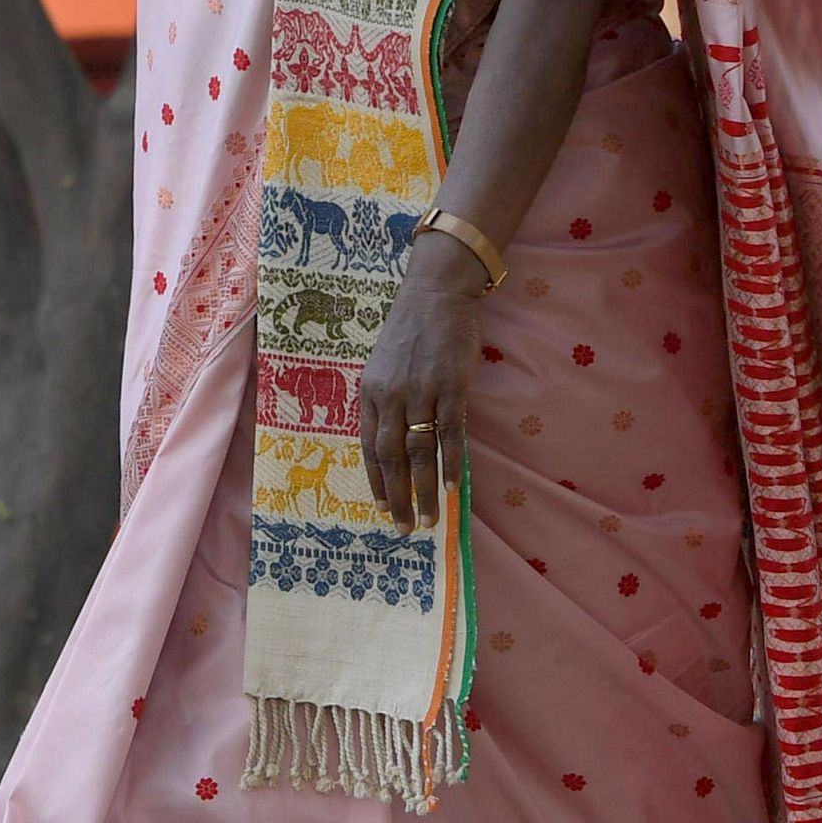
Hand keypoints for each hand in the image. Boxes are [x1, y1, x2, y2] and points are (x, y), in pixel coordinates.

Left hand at [358, 219, 493, 528]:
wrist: (436, 293)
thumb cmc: (411, 332)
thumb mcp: (384, 366)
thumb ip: (386, 401)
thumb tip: (393, 442)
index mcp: (370, 393)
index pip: (369, 448)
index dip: (376, 482)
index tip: (381, 509)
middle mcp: (390, 396)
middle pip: (391, 458)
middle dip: (397, 497)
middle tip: (402, 529)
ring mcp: (421, 392)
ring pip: (419, 452)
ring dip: (423, 490)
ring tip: (428, 519)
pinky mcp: (450, 387)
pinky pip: (449, 433)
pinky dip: (450, 463)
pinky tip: (452, 488)